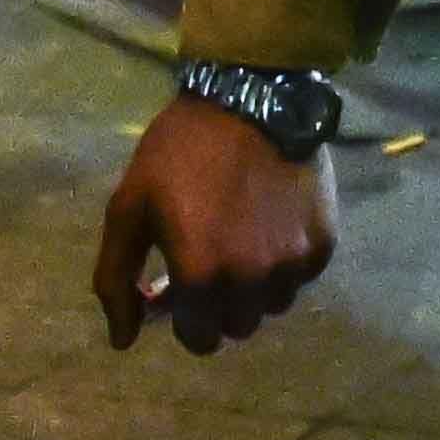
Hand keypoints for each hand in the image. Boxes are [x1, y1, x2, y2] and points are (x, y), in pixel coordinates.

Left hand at [95, 95, 337, 355]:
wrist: (249, 98)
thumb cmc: (178, 151)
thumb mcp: (128, 206)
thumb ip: (116, 277)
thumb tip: (121, 341)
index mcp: (201, 276)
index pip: (198, 339)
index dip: (185, 316)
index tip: (181, 286)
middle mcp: (252, 282)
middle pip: (237, 326)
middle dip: (219, 303)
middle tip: (211, 259)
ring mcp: (293, 265)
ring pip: (273, 304)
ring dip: (256, 286)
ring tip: (241, 236)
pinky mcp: (323, 245)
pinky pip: (301, 275)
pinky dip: (285, 260)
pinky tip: (270, 220)